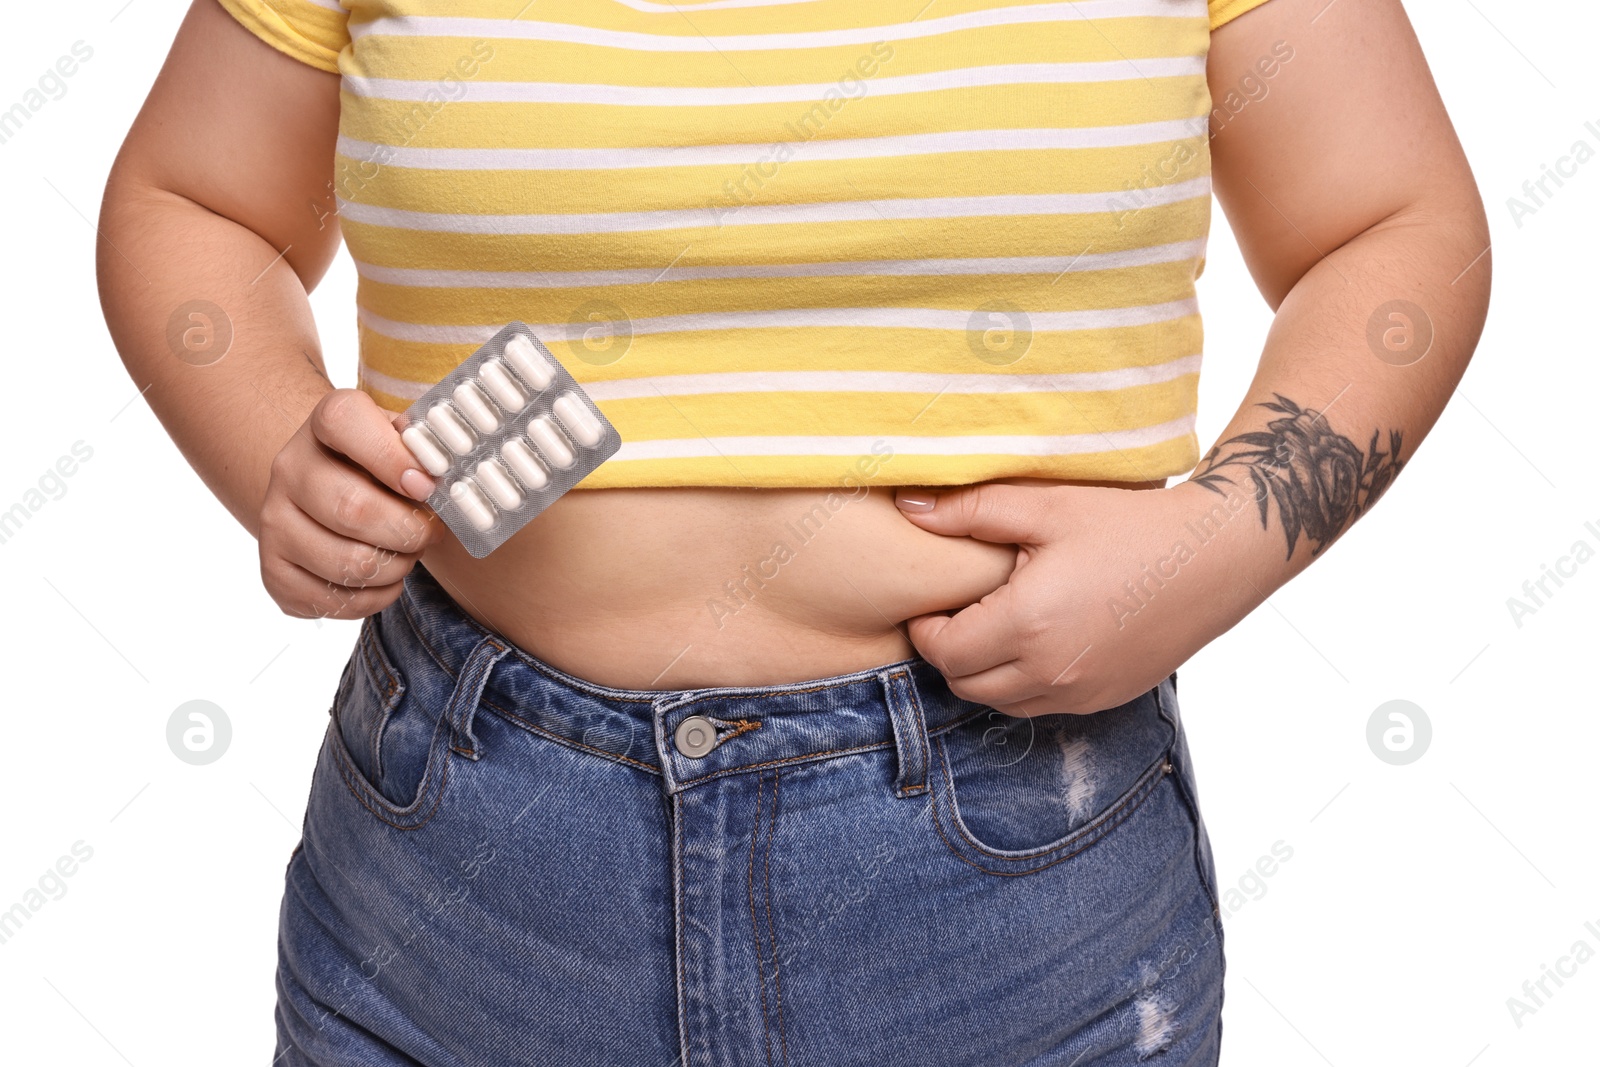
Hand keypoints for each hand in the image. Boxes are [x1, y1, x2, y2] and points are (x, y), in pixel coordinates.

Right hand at [259, 389, 442, 618]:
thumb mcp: (406, 441)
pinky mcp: (274, 570)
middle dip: (409, 531)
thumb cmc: (384, 468)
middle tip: (428, 533)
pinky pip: (333, 601)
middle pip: (353, 510)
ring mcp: (274, 521)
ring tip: (406, 554)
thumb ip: (424, 450)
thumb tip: (442, 472)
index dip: (392, 458)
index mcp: (325, 423)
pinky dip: (375, 598)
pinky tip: (382, 576)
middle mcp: (289, 468)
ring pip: (349, 564)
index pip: (345, 422)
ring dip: (396, 567)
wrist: (333, 490)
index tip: (426, 485)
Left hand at [893, 480, 1260, 715]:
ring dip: (984, 672)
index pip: (943, 651)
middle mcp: (1050, 671)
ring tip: (997, 623)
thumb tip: (907, 507)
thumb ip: (970, 510)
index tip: (934, 599)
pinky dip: (1022, 683)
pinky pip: (1040, 706)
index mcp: (1027, 624)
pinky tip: (1036, 639)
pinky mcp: (1104, 699)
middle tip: (960, 610)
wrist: (1213, 557)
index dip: (925, 627)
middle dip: (950, 651)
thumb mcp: (1046, 506)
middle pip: (964, 684)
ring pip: (999, 703)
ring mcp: (1080, 693)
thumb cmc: (1129, 525)